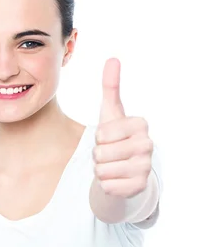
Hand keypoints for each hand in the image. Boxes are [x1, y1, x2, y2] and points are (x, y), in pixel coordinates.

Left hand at [93, 58, 152, 197]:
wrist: (124, 169)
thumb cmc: (115, 137)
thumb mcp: (110, 112)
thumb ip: (110, 86)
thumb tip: (112, 59)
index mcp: (141, 124)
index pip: (101, 133)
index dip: (98, 138)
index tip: (109, 138)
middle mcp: (148, 145)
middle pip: (100, 152)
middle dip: (98, 155)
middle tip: (109, 153)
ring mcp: (146, 167)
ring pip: (102, 170)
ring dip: (101, 169)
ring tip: (112, 165)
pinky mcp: (139, 187)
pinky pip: (106, 185)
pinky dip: (105, 184)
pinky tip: (116, 179)